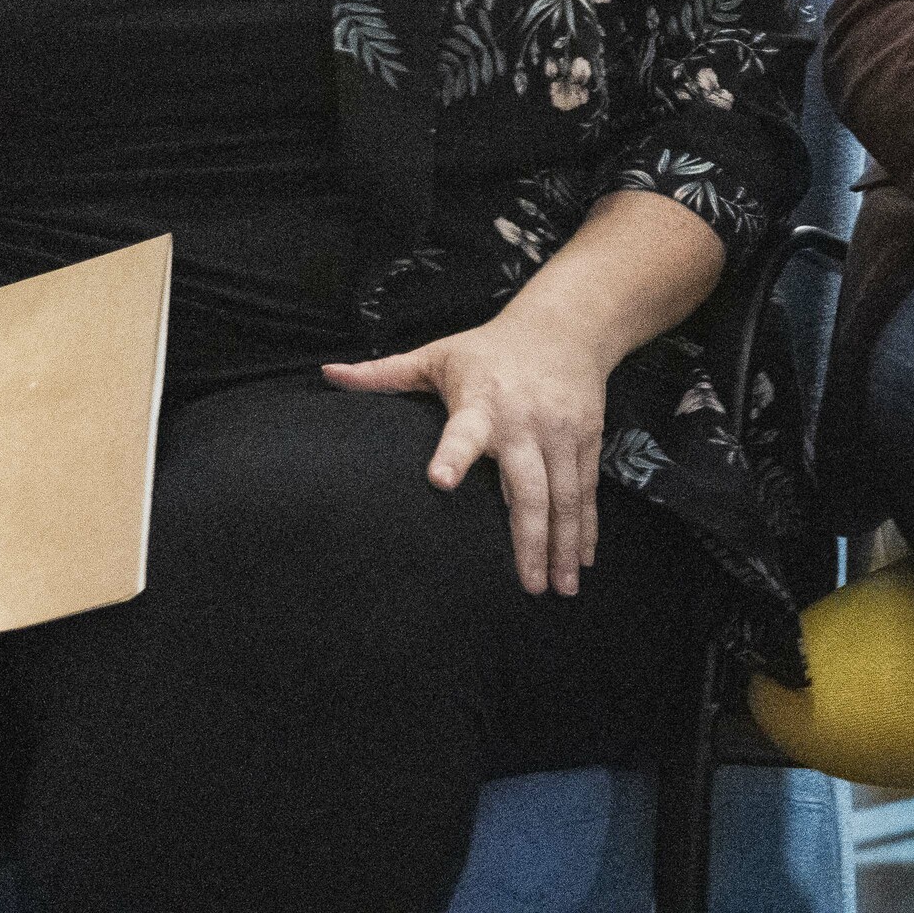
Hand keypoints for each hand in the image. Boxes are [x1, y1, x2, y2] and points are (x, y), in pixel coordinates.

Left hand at [324, 310, 619, 596]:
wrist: (566, 324)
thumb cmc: (489, 347)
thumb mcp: (437, 355)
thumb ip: (384, 373)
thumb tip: (327, 372)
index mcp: (482, 402)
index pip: (464, 431)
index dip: (453, 454)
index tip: (439, 481)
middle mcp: (525, 421)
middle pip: (530, 487)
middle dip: (531, 539)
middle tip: (530, 586)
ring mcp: (561, 432)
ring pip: (565, 496)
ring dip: (564, 544)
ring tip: (562, 587)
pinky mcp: (586, 437)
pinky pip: (586, 489)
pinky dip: (586, 526)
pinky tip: (583, 558)